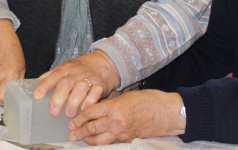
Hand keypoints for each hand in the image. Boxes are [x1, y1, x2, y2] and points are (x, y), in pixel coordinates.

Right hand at [0, 19, 25, 104]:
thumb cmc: (10, 47)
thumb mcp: (21, 64)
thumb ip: (19, 80)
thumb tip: (19, 92)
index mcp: (7, 74)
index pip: (2, 98)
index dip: (8, 101)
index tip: (12, 99)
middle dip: (3, 98)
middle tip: (9, 93)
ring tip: (3, 84)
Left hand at [33, 50, 120, 116]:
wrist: (105, 62)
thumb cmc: (82, 67)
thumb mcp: (67, 67)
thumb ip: (53, 75)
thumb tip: (36, 83)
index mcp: (65, 69)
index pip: (53, 76)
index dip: (44, 86)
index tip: (37, 96)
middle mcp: (76, 73)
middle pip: (66, 83)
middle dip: (59, 98)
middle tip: (54, 111)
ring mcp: (89, 78)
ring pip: (80, 88)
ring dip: (74, 101)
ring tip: (69, 114)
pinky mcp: (100, 84)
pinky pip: (96, 92)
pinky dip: (90, 100)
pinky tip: (85, 108)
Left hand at [68, 90, 185, 144]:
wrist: (166, 112)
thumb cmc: (149, 100)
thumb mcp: (126, 96)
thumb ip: (111, 102)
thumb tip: (97, 107)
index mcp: (114, 107)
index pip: (90, 113)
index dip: (78, 117)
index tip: (72, 120)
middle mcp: (116, 121)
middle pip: (91, 128)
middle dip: (78, 131)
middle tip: (70, 132)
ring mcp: (121, 132)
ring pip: (98, 139)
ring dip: (86, 139)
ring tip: (79, 139)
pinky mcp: (128, 139)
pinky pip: (110, 143)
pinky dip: (100, 143)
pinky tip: (95, 142)